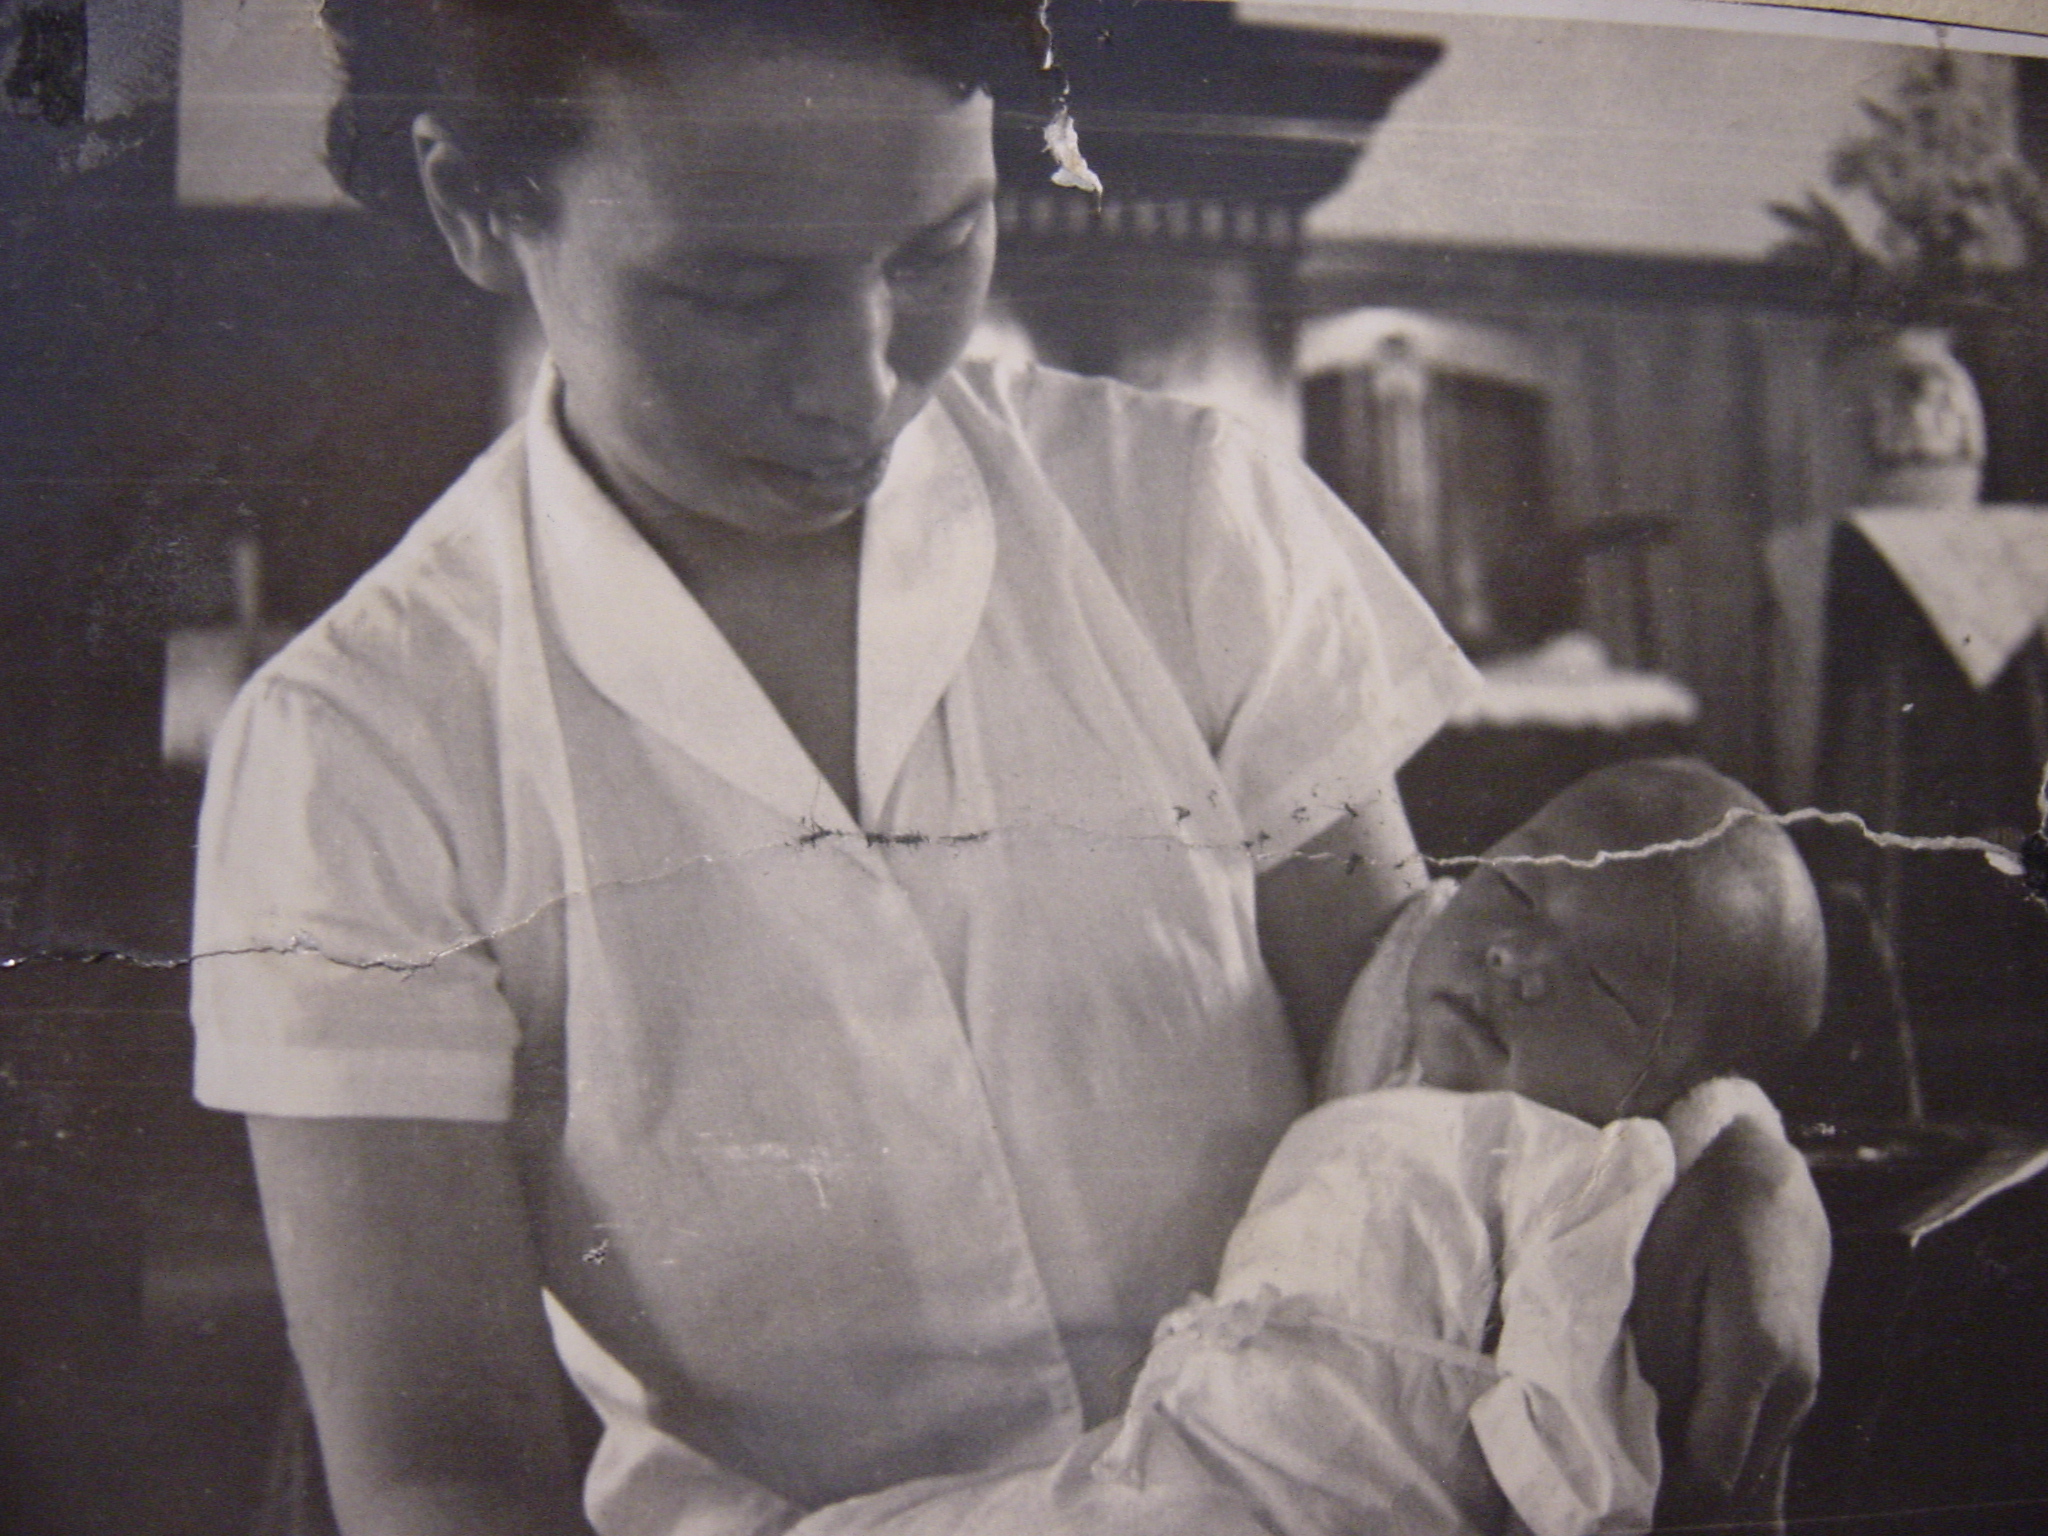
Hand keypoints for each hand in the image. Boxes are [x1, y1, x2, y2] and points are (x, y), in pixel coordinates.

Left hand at [1630, 1116, 1829, 1531]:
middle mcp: (1793, 1387)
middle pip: (1733, 1483)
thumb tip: (1644, 1425)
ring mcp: (1803, 1389)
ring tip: (1634, 1491)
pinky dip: (1725, 1467)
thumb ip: (1658, 1356)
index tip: (1608, 1508)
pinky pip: (1761, 1448)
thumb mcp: (1660, 1273)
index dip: (1659, 1498)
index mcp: (1757, 1358)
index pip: (1711, 1470)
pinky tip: (1689, 1481)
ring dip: (1697, 1485)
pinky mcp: (1798, 1382)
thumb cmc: (1700, 1211)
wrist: (1764, 1174)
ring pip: (1749, 1469)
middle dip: (1675, 1500)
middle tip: (1608, 1508)